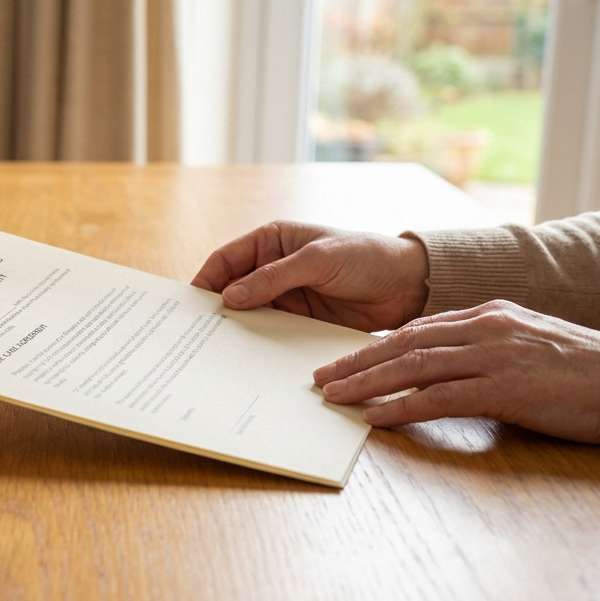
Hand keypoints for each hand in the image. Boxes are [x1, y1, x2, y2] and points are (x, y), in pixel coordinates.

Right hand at [191, 221, 429, 331]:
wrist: (409, 285)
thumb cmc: (365, 256)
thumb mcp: (318, 260)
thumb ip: (274, 277)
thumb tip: (230, 296)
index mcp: (272, 241)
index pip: (226, 260)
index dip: (205, 280)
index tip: (190, 305)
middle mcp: (273, 268)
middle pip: (232, 289)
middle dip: (216, 309)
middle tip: (197, 334)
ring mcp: (286, 296)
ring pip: (250, 314)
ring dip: (237, 329)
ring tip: (218, 352)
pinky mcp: (300, 321)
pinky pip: (271, 333)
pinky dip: (260, 344)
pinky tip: (250, 359)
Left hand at [315, 300, 599, 444]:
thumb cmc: (582, 372)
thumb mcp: (525, 348)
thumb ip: (482, 352)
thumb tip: (441, 373)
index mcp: (489, 315)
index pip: (417, 328)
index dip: (374, 346)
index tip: (342, 361)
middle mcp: (486, 328)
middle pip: (404, 343)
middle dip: (357, 362)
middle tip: (321, 379)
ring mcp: (495, 355)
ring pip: (414, 366)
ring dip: (367, 383)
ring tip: (334, 397)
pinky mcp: (506, 387)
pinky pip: (440, 397)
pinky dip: (402, 406)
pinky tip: (375, 417)